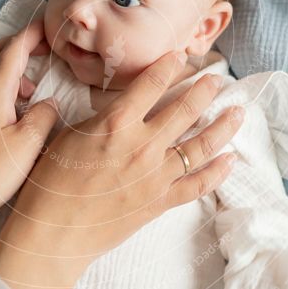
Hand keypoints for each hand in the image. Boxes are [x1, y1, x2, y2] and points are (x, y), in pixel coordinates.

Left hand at [0, 19, 59, 221]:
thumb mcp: (27, 145)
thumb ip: (44, 116)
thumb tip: (51, 102)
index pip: (16, 47)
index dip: (35, 32)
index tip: (55, 27)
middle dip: (22, 42)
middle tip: (47, 47)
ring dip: (14, 64)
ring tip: (37, 80)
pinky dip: (7, 84)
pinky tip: (21, 105)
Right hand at [0, 50, 244, 288]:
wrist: (51, 233)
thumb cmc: (50, 183)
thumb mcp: (67, 136)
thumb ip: (98, 117)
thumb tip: (116, 105)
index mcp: (116, 123)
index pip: (152, 83)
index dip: (169, 65)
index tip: (180, 55)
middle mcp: (142, 145)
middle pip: (185, 109)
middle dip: (205, 89)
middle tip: (216, 78)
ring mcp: (156, 175)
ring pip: (201, 145)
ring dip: (223, 125)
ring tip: (237, 111)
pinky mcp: (160, 202)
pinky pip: (198, 184)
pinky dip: (217, 172)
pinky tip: (230, 159)